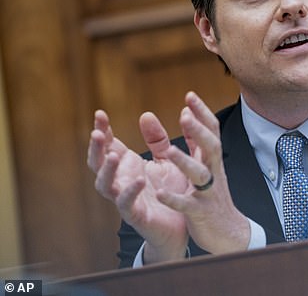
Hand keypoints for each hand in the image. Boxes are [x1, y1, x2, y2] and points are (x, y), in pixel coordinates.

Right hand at [87, 110, 188, 262]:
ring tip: (114, 156)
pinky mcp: (136, 216)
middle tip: (96, 133)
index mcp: (127, 166)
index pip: (108, 146)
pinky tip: (138, 181)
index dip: (102, 131)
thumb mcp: (166, 160)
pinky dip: (130, 192)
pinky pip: (127, 205)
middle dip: (95, 148)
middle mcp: (121, 181)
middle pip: (98, 163)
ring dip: (107, 170)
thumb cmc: (170, 190)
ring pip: (105, 185)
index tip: (100, 113)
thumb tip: (146, 114)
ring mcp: (125, 199)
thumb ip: (157, 140)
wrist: (183, 224)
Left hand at [156, 91, 250, 254]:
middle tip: (185, 114)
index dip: (202, 113)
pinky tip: (160, 194)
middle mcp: (213, 172)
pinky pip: (188, 205)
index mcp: (212, 160)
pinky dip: (175, 199)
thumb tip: (186, 111)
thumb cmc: (213, 194)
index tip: (190, 95)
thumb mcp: (206, 164)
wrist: (228, 231)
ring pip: (200, 175)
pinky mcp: (200, 213)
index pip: (211, 132)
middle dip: (199, 131)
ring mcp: (208, 192)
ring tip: (169, 151)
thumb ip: (194, 139)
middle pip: (211, 147)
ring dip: (186, 162)